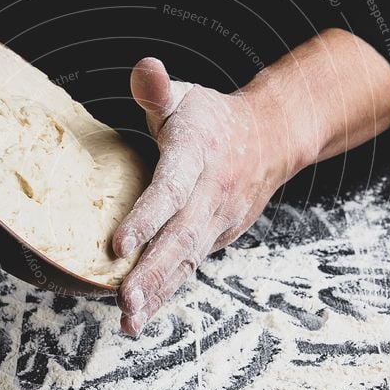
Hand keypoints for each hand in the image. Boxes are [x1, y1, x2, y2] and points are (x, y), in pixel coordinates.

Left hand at [113, 29, 389, 335]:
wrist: (272, 139)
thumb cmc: (215, 119)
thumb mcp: (186, 98)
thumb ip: (158, 89)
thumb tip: (144, 68)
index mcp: (197, 155)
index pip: (170, 189)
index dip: (145, 218)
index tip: (117, 245)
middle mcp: (211, 194)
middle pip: (180, 238)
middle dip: (152, 273)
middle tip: (124, 301)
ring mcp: (217, 220)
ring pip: (186, 260)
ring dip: (159, 292)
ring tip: (130, 321)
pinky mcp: (216, 237)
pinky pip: (189, 266)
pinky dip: (167, 291)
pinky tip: (143, 315)